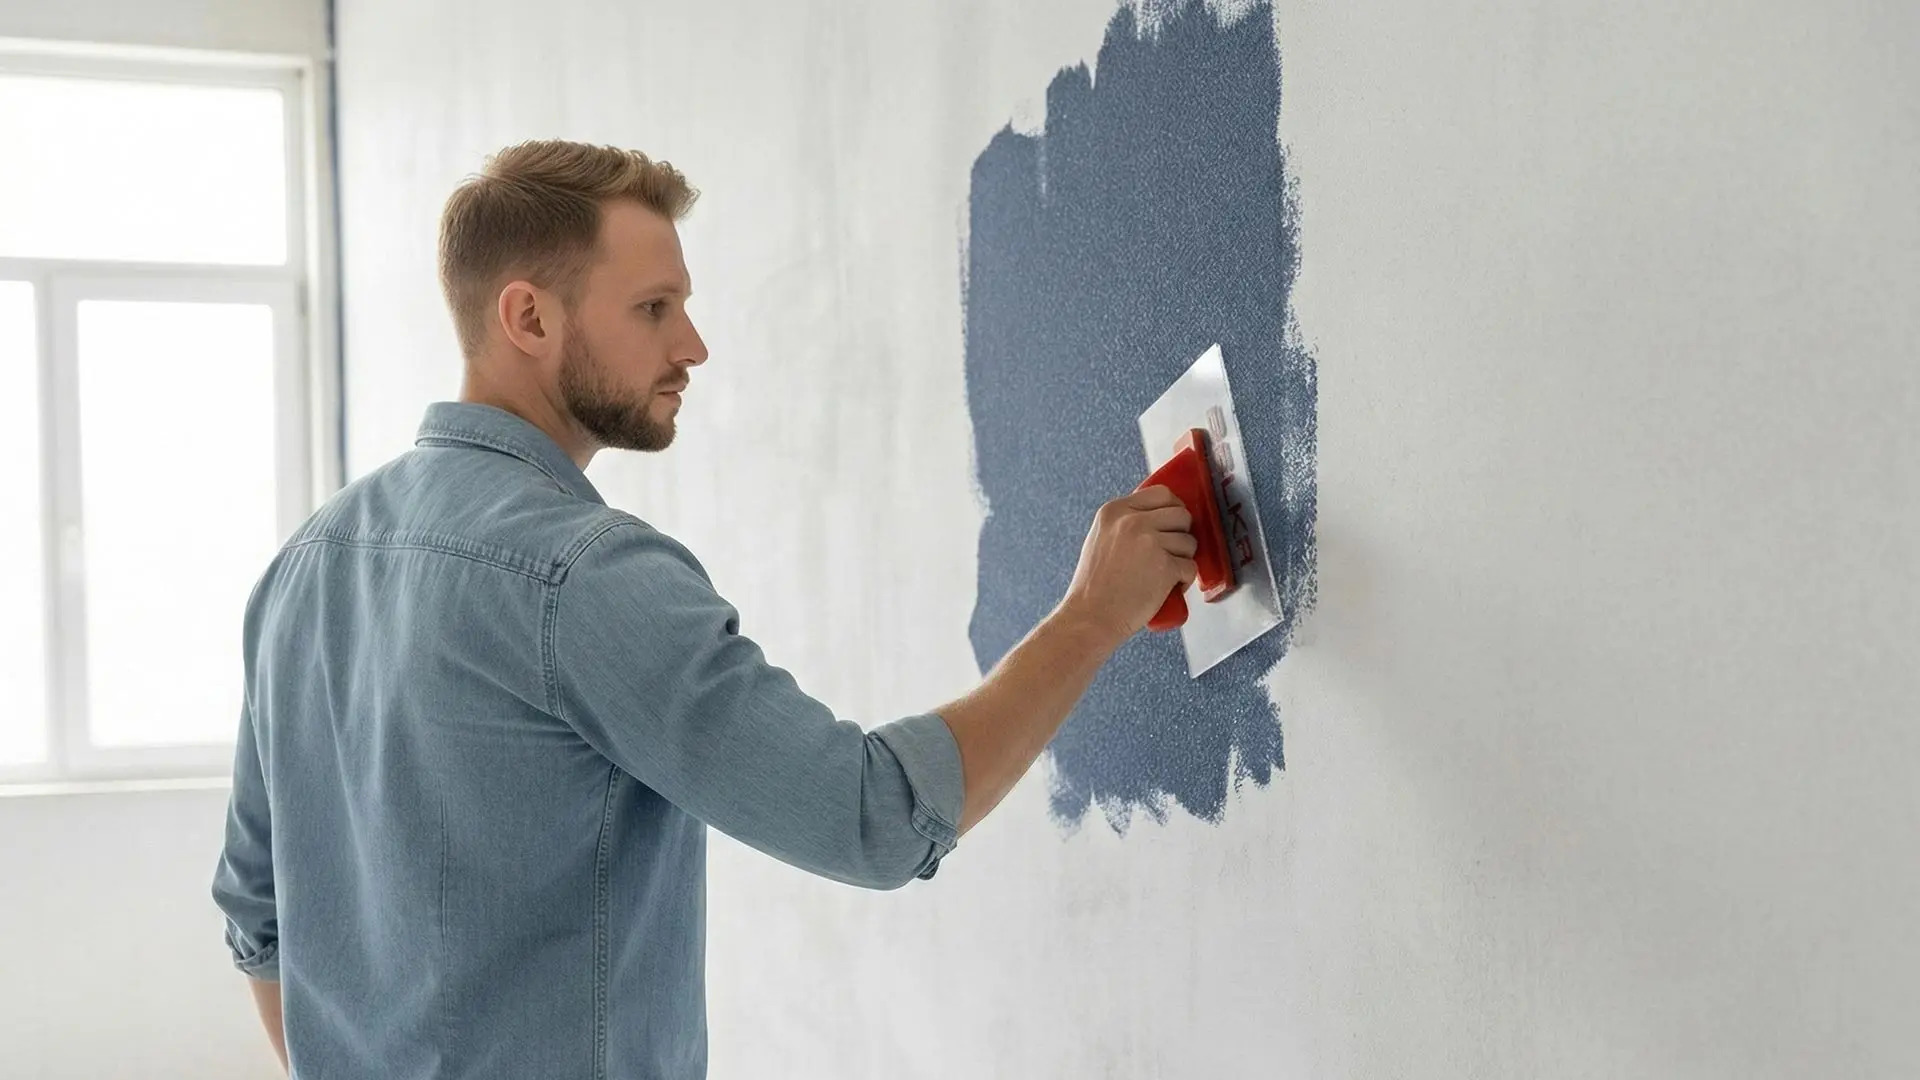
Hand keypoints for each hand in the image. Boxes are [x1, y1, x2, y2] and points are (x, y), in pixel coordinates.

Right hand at [1058, 485, 1198, 646]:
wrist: (1090, 617)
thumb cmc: (1094, 588)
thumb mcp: (1100, 538)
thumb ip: (1124, 523)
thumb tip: (1159, 517)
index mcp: (1115, 510)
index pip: (1162, 494)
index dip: (1174, 510)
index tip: (1174, 524)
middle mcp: (1132, 521)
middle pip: (1182, 515)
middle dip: (1182, 534)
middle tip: (1171, 553)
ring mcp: (1150, 541)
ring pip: (1189, 542)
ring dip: (1183, 560)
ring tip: (1164, 575)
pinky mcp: (1165, 565)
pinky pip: (1191, 567)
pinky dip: (1184, 580)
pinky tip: (1168, 588)